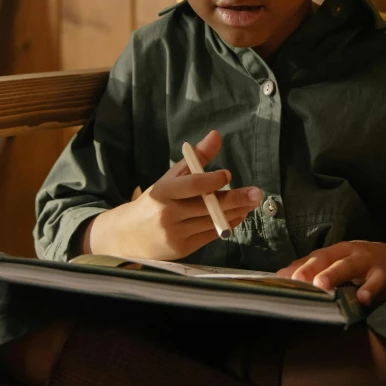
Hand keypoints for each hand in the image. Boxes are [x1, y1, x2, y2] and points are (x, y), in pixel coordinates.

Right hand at [85, 130, 261, 260]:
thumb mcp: (170, 177)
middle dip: (235, 199)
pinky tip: (236, 216)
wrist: (129, 234)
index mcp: (163, 191)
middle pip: (208, 206)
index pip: (192, 185)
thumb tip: (216, 135)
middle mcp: (168, 213)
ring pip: (213, 222)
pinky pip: (210, 235)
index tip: (227, 175)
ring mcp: (175, 233)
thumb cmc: (155, 200)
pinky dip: (225, 225)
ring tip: (249, 203)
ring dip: (235, 212)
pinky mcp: (182, 249)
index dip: (212, 180)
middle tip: (256, 194)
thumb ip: (195, 158)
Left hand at [277, 241, 385, 306]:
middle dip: (311, 268)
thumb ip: (309, 270)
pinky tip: (362, 299)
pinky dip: (370, 290)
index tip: (282, 279)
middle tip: (298, 280)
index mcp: (334, 251)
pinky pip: (377, 282)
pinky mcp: (384, 275)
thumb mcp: (335, 263)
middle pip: (327, 259)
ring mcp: (367, 262)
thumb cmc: (357, 264)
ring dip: (334, 274)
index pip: (313, 258)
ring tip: (321, 285)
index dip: (298, 268)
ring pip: (349, 266)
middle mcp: (348, 253)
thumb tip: (279, 277)